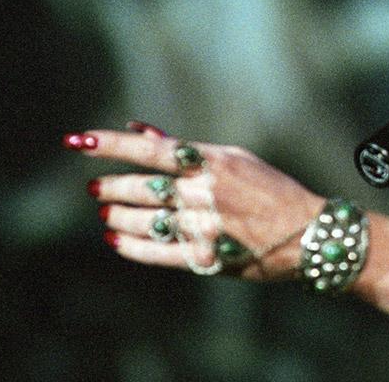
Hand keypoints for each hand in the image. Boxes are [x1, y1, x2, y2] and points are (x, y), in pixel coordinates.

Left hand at [68, 121, 323, 280]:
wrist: (309, 234)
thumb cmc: (272, 190)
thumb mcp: (235, 159)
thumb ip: (187, 149)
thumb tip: (141, 131)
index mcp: (214, 163)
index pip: (151, 150)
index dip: (112, 145)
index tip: (79, 142)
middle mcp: (207, 193)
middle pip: (141, 188)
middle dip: (111, 186)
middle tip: (96, 187)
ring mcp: (206, 227)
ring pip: (144, 221)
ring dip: (118, 216)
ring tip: (107, 213)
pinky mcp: (207, 257)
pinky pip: (156, 253)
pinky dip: (131, 246)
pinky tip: (117, 240)